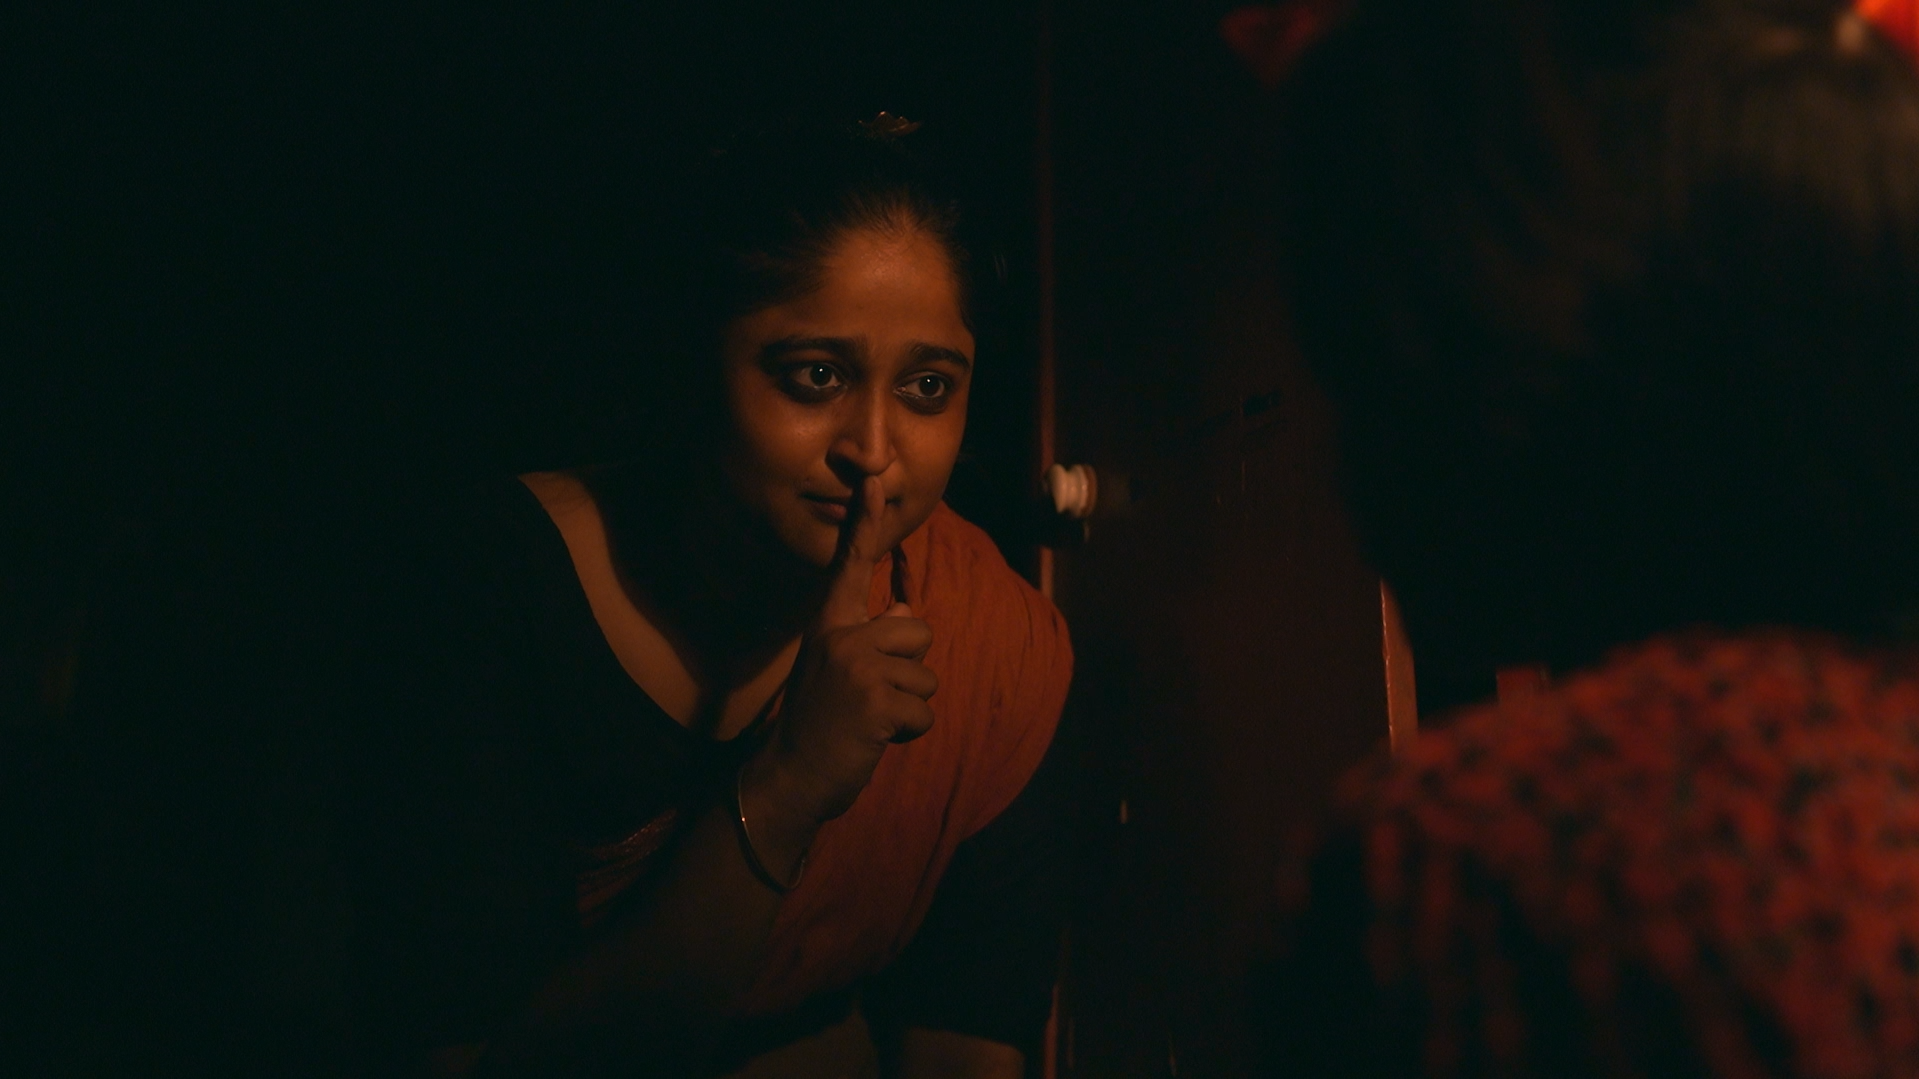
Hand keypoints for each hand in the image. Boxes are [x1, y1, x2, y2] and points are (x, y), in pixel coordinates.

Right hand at [751, 476, 936, 826]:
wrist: (791, 777)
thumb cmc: (821, 725)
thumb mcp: (838, 671)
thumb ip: (870, 639)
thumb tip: (904, 612)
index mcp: (829, 626)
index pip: (849, 566)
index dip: (863, 522)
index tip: (873, 480)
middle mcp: (841, 637)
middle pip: (916, 631)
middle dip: (909, 670)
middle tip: (869, 699)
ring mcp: (857, 666)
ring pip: (926, 676)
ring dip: (908, 707)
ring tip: (869, 721)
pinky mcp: (875, 700)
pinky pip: (924, 712)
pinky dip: (909, 733)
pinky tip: (875, 739)